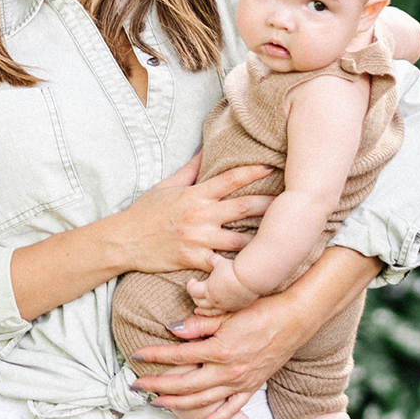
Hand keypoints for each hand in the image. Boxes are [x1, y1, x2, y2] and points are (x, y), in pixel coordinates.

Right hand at [114, 156, 274, 275]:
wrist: (123, 241)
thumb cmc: (145, 213)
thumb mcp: (167, 186)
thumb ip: (191, 169)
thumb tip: (207, 148)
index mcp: (195, 195)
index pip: (229, 180)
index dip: (253, 172)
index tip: (274, 166)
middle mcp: (199, 216)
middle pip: (244, 208)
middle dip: (271, 204)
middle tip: (296, 202)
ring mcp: (198, 240)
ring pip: (240, 241)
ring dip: (264, 241)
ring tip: (287, 238)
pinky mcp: (193, 260)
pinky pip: (222, 266)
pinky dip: (238, 269)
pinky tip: (258, 270)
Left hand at [130, 290, 305, 418]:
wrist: (296, 318)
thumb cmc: (260, 310)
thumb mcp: (226, 313)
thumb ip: (197, 324)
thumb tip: (170, 329)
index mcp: (219, 350)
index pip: (177, 356)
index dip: (154, 356)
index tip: (136, 354)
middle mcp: (228, 371)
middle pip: (185, 384)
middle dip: (157, 385)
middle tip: (135, 385)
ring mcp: (241, 382)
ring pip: (203, 400)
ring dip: (177, 403)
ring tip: (157, 402)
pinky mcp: (253, 386)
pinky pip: (232, 408)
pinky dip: (216, 418)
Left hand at [187, 253, 258, 315]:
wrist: (249, 279)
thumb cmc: (232, 270)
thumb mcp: (220, 262)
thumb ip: (212, 260)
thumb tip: (209, 255)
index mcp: (207, 289)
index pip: (193, 291)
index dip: (190, 286)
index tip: (192, 281)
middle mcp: (214, 300)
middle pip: (199, 302)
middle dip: (195, 297)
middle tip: (195, 293)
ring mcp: (224, 305)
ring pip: (209, 311)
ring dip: (203, 310)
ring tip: (198, 310)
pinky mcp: (234, 307)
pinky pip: (222, 312)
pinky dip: (216, 311)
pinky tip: (216, 310)